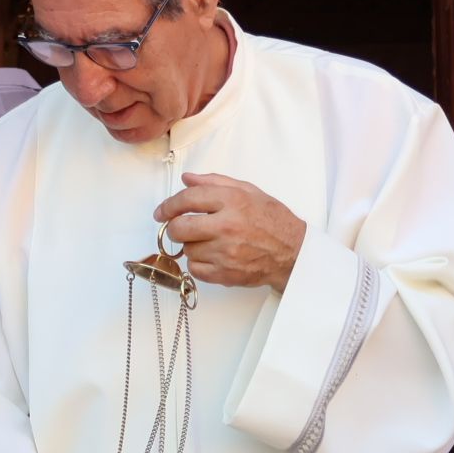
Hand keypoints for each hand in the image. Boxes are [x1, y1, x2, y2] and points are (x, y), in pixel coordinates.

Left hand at [153, 173, 306, 290]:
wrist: (292, 252)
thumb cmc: (271, 220)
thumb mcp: (248, 191)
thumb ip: (215, 182)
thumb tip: (187, 179)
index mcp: (232, 201)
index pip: (188, 199)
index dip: (169, 205)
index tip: (161, 212)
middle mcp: (227, 226)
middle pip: (179, 227)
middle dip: (173, 227)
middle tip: (178, 227)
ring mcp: (225, 252)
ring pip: (187, 250)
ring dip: (191, 245)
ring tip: (209, 242)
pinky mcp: (225, 273)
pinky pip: (195, 269)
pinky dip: (198, 263)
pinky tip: (212, 256)